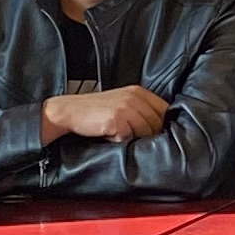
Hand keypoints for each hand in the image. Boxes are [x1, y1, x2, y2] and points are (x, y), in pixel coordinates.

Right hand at [40, 85, 169, 144]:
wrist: (69, 112)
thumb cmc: (95, 111)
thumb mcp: (122, 103)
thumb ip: (141, 110)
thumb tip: (161, 129)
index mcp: (139, 92)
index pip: (165, 111)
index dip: (163, 125)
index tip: (156, 135)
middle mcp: (135, 98)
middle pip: (157, 124)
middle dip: (148, 135)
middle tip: (131, 137)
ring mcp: (127, 108)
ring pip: (145, 133)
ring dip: (133, 139)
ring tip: (117, 135)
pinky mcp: (117, 120)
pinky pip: (129, 138)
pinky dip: (120, 142)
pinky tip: (109, 136)